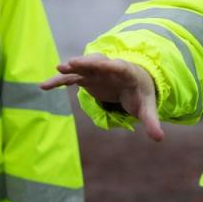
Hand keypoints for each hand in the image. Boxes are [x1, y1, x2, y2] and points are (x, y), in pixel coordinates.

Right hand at [41, 53, 163, 140]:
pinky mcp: (87, 78)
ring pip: (82, 68)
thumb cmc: (141, 94)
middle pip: (98, 63)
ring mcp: (97, 72)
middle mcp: (110, 68)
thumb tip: (159, 138)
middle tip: (73, 63)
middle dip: (87, 63)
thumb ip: (152, 121)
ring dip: (70, 69)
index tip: (103, 64)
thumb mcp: (147, 107)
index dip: (111, 65)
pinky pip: (71, 78)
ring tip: (57, 70)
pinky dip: (59, 81)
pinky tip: (43, 86)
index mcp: (128, 72)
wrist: (134, 84)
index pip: (120, 67)